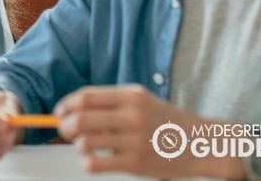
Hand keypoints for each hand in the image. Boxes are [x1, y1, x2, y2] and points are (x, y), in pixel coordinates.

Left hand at [55, 84, 198, 177]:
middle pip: (80, 119)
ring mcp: (134, 141)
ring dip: (77, 145)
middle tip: (65, 130)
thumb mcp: (140, 99)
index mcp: (131, 96)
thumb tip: (71, 108)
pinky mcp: (135, 164)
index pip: (85, 97)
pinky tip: (93, 159)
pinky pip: (95, 164)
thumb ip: (109, 101)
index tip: (59, 112)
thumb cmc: (163, 120)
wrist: (201, 143)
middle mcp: (132, 116)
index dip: (66, 105)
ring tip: (85, 145)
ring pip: (84, 143)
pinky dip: (86, 162)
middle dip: (64, 126)